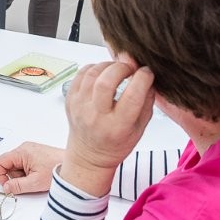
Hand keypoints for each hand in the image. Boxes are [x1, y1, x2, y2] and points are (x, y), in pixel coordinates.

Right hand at [0, 141, 65, 194]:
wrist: (74, 165)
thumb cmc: (57, 169)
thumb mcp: (35, 182)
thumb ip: (17, 186)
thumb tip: (6, 187)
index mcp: (21, 152)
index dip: (0, 175)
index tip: (7, 186)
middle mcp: (24, 148)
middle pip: (8, 164)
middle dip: (14, 176)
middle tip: (28, 182)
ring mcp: (30, 150)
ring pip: (16, 165)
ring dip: (22, 175)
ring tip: (36, 178)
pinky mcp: (35, 154)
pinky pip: (24, 164)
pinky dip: (28, 172)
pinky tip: (39, 175)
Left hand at [62, 62, 154, 192]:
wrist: (89, 155)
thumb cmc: (117, 142)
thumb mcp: (140, 129)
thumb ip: (146, 102)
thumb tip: (148, 75)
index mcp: (117, 126)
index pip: (132, 96)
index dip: (143, 78)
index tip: (147, 72)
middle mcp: (96, 116)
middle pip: (106, 82)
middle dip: (122, 68)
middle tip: (130, 68)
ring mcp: (80, 107)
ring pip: (92, 74)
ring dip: (109, 65)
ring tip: (117, 70)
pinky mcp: (70, 99)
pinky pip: (81, 74)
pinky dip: (95, 68)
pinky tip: (103, 73)